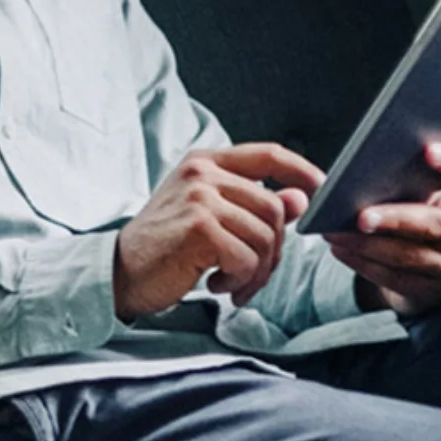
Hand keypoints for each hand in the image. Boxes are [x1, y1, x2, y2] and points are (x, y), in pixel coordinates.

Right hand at [114, 143, 323, 318]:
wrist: (120, 271)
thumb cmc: (164, 245)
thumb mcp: (208, 215)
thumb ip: (251, 204)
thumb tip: (299, 199)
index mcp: (205, 162)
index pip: (268, 154)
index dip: (301, 170)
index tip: (320, 190)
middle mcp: (202, 173)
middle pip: (274, 209)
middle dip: (274, 251)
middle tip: (253, 276)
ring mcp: (199, 198)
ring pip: (264, 238)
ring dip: (256, 273)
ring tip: (233, 286)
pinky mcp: (198, 228)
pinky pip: (246, 259)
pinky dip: (239, 282)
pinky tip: (215, 286)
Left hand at [325, 141, 440, 316]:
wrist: (427, 268)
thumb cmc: (417, 216)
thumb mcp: (419, 195)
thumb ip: (399, 179)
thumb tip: (344, 168)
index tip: (427, 151)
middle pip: (433, 224)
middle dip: (394, 219)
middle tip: (360, 216)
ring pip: (410, 256)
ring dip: (368, 245)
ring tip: (334, 233)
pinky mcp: (434, 291)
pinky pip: (396, 279)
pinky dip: (364, 264)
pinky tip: (341, 250)